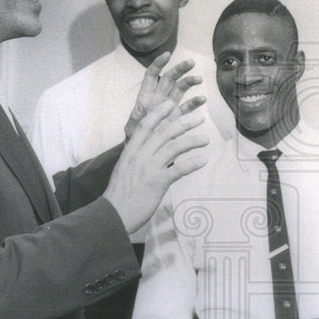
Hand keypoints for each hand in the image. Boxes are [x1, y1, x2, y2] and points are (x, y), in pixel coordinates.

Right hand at [103, 100, 208, 234]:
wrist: (113, 215)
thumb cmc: (120, 196)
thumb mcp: (125, 171)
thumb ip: (136, 160)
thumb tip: (149, 153)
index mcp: (130, 152)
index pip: (145, 126)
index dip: (159, 113)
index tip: (171, 104)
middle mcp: (139, 157)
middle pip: (164, 133)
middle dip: (183, 123)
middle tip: (199, 119)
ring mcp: (148, 169)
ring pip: (173, 147)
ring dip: (192, 140)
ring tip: (205, 139)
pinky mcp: (157, 183)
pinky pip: (178, 169)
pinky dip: (192, 163)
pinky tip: (203, 160)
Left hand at [124, 52, 203, 139]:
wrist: (143, 153)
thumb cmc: (135, 137)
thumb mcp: (133, 127)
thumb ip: (138, 116)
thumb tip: (142, 107)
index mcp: (146, 97)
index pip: (151, 76)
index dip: (158, 64)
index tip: (168, 55)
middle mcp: (159, 98)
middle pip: (169, 78)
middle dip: (180, 69)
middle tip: (191, 62)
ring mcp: (169, 107)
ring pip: (180, 89)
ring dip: (189, 82)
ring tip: (199, 79)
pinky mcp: (178, 118)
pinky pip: (187, 107)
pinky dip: (195, 103)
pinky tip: (202, 99)